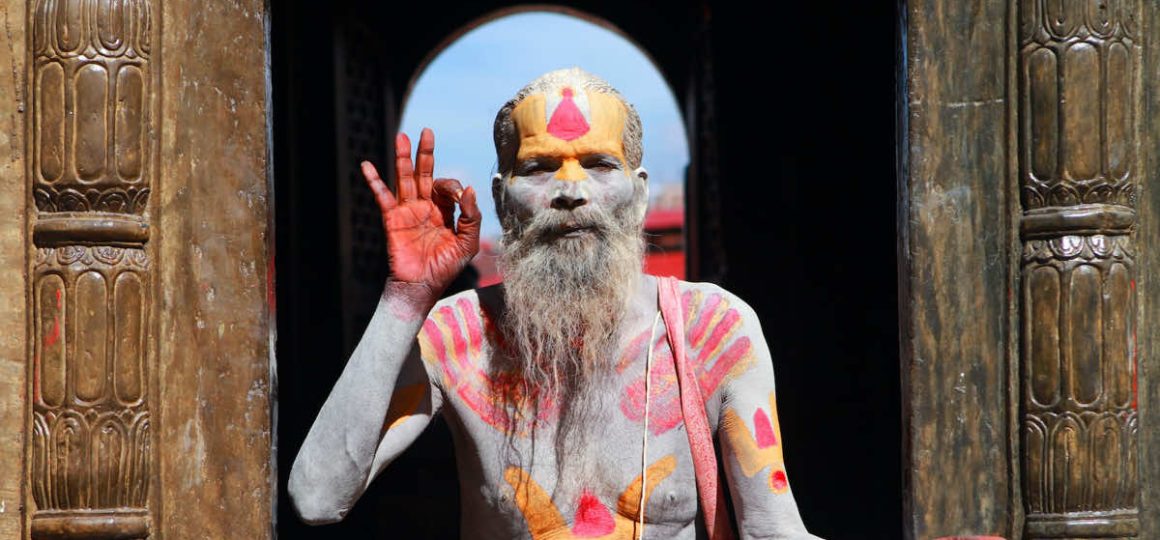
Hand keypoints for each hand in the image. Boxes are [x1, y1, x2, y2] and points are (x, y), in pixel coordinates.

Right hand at [361, 128, 480, 297]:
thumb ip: (471, 217)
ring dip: (403, 158)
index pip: (448, 187)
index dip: (455, 188)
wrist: (421, 287)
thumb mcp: (467, 243)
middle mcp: (426, 207)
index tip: (460, 198)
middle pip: (425, 173)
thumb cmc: (445, 268)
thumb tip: (470, 189)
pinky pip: (382, 196)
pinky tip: (367, 165)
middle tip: (427, 131)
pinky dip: (374, 181)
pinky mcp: (392, 219)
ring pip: (405, 179)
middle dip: (426, 153)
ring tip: (402, 136)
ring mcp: (408, 211)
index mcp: (445, 211)